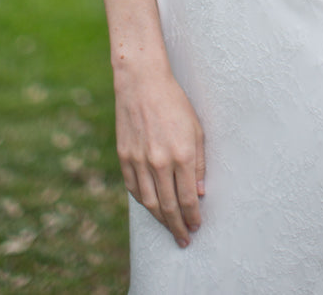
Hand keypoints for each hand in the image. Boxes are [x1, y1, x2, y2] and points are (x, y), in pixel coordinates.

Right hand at [114, 67, 204, 247]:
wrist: (142, 82)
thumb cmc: (174, 102)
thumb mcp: (196, 128)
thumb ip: (199, 163)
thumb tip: (198, 193)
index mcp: (181, 154)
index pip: (187, 199)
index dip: (192, 217)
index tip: (196, 227)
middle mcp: (159, 161)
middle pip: (169, 207)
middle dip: (178, 226)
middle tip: (184, 239)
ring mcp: (139, 160)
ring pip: (149, 203)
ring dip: (161, 220)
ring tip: (169, 228)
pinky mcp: (124, 157)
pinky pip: (133, 188)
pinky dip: (143, 202)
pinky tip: (152, 207)